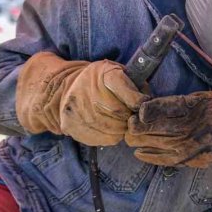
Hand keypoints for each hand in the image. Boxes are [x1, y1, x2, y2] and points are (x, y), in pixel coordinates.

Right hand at [16, 52, 148, 145]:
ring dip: (122, 128)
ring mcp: (76, 109)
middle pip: (119, 113)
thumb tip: (147, 103)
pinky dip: (111, 136)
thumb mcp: (119, 72)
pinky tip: (109, 127)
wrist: (64, 87)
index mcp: (102, 73)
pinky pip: (102, 139)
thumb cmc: (100, 80)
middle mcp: (86, 90)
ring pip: (113, 129)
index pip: (124, 89)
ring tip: (120, 121)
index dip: (137, 101)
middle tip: (131, 115)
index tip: (142, 105)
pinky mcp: (71, 126)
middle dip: (130, 117)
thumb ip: (135, 84)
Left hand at [126, 91, 211, 176]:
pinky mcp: (196, 159)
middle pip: (156, 129)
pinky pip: (169, 160)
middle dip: (137, 127)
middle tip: (128, 124)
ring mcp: (194, 145)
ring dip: (141, 142)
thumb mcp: (209, 97)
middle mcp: (193, 127)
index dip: (145, 112)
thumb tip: (156, 105)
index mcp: (197, 108)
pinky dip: (152, 157)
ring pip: (158, 145)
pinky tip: (140, 154)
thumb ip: (184, 102)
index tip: (135, 110)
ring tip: (130, 138)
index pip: (162, 110)